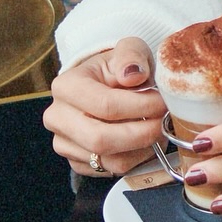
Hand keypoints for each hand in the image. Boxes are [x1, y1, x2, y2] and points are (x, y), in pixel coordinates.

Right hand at [44, 37, 165, 177]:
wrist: (106, 86)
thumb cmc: (119, 68)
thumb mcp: (129, 50)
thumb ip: (132, 56)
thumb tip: (132, 74)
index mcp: (66, 86)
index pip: (105, 105)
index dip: (141, 107)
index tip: (164, 103)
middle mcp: (57, 117)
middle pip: (102, 140)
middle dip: (142, 134)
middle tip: (164, 122)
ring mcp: (64, 143)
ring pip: (110, 160)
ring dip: (142, 149)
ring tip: (156, 129)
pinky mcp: (77, 162)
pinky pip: (111, 170)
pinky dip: (135, 159)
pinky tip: (143, 140)